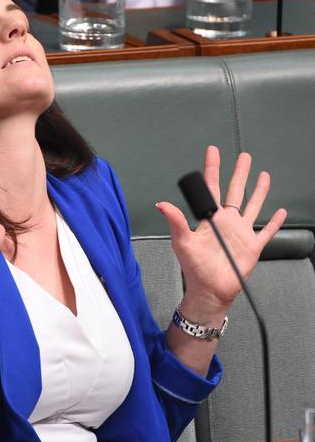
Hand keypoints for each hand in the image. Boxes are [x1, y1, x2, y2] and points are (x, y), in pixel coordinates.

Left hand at [156, 146, 286, 313]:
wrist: (210, 290)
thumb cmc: (194, 268)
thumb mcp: (182, 242)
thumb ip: (175, 222)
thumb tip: (161, 204)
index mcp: (210, 218)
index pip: (211, 187)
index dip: (212, 168)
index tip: (212, 152)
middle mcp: (226, 222)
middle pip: (235, 191)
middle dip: (239, 173)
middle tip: (244, 157)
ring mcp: (240, 232)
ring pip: (253, 205)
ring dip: (259, 190)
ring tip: (262, 175)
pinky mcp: (252, 246)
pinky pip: (266, 231)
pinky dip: (275, 222)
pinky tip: (281, 212)